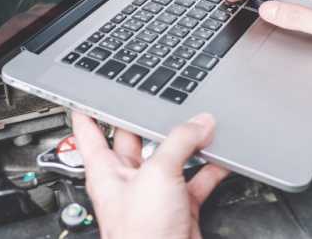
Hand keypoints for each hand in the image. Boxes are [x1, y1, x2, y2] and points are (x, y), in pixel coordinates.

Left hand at [71, 111, 228, 238]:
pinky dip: (211, 167)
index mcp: (106, 169)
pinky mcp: (179, 206)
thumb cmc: (140, 235)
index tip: (95, 87)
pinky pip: (196, 179)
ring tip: (204, 123)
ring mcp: (155, 193)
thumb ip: (180, 142)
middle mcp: (128, 179)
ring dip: (189, 142)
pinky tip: (221, 156)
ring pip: (172, 157)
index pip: (89, 128)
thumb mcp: (158, 173)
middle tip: (164, 97)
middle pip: (136, 138)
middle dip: (152, 119)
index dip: (90, 105)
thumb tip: (198, 123)